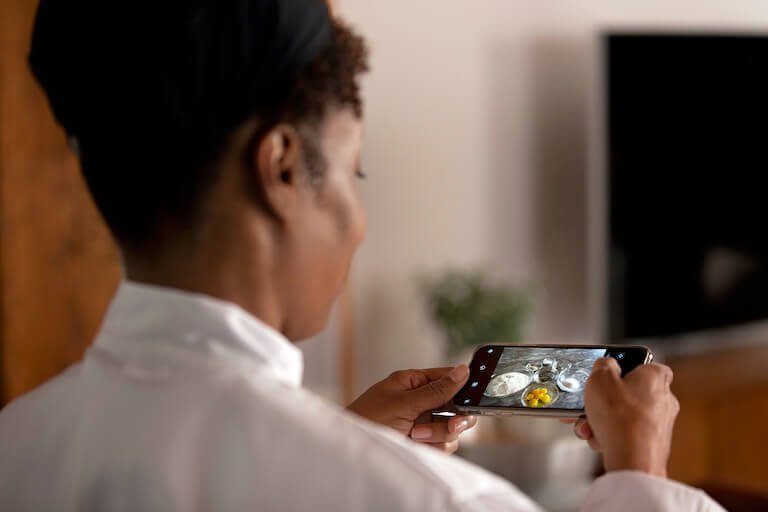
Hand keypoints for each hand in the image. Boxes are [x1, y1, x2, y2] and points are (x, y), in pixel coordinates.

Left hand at [347, 365, 477, 453]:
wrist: (353, 451)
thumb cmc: (369, 419)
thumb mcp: (404, 402)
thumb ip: (436, 390)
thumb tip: (463, 370)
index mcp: (413, 382)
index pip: (447, 377)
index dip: (464, 384)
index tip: (478, 393)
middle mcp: (421, 401)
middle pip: (456, 405)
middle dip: (454, 417)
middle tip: (451, 424)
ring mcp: (423, 423)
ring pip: (452, 428)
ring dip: (438, 434)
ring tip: (415, 435)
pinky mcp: (424, 443)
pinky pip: (445, 444)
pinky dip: (435, 447)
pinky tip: (416, 445)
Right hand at [565, 358, 678, 478]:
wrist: (633, 461)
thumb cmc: (621, 419)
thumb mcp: (600, 378)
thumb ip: (602, 365)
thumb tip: (605, 365)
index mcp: (655, 377)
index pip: (646, 364)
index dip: (627, 366)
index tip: (610, 371)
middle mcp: (663, 400)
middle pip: (627, 393)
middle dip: (603, 400)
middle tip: (588, 402)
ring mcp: (659, 424)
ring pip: (623, 415)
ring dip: (601, 419)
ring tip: (588, 425)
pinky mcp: (652, 444)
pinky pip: (626, 434)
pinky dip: (610, 436)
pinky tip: (598, 439)